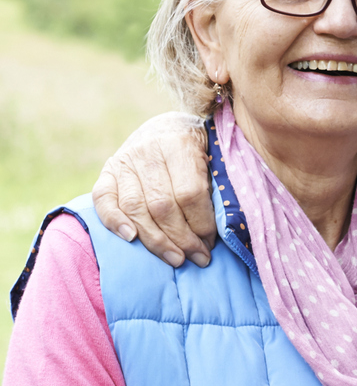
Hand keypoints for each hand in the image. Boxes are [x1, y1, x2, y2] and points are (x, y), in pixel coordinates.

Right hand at [92, 112, 215, 268]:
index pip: (190, 194)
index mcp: (180, 144)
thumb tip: (225, 229)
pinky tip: (131, 238)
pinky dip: (114, 221)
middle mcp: (147, 150)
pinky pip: (103, 199)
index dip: (202, 224)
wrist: (170, 126)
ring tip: (176, 259)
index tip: (212, 243)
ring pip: (135, 208)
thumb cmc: (201, 149)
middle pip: (162, 206)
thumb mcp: (215, 157)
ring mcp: (124, 160)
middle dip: (182, 239)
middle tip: (199, 258)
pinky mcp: (108, 171)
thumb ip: (215, 186)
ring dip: (156, 240)